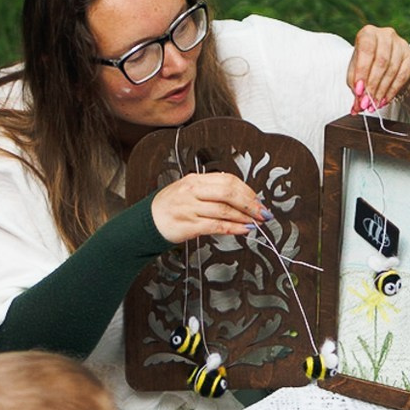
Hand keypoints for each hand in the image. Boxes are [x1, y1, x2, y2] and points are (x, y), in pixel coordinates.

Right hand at [150, 172, 265, 244]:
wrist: (148, 222)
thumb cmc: (171, 206)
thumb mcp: (189, 190)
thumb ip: (212, 190)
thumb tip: (240, 196)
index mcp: (195, 180)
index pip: (228, 180)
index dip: (247, 191)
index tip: (258, 200)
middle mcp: (192, 191)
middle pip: (229, 192)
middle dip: (250, 203)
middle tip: (262, 212)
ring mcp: (190, 208)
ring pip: (224, 210)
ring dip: (244, 217)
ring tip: (255, 222)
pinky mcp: (189, 225)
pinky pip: (216, 225)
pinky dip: (233, 228)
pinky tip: (243, 230)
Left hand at [346, 26, 409, 107]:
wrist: (389, 62)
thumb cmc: (367, 65)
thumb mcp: (357, 72)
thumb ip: (355, 87)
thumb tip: (356, 108)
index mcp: (368, 33)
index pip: (366, 50)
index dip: (362, 71)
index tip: (358, 90)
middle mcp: (386, 34)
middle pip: (381, 62)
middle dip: (372, 86)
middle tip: (366, 103)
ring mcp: (401, 44)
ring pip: (392, 70)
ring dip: (382, 91)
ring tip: (374, 104)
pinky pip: (402, 76)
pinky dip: (392, 91)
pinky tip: (384, 100)